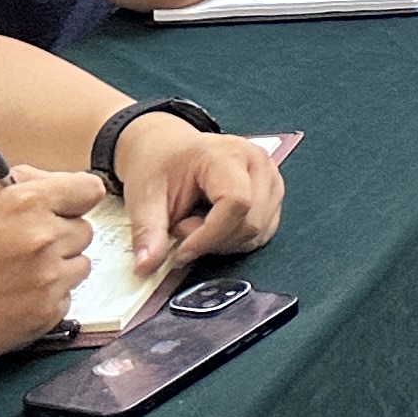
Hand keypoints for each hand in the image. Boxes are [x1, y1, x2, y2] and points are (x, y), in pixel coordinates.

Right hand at [0, 166, 99, 366]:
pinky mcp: (45, 313)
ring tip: (14, 275)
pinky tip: (12, 298)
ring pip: (79, 265)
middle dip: (61, 236)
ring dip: (57, 268)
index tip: (65, 209)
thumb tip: (53, 181)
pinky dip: (46, 298)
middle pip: (85, 230)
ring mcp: (47, 278)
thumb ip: (18, 184)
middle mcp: (43, 238)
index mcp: (27, 203)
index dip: (76, 200)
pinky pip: (66, 298)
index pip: (90, 190)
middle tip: (24, 249)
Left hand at [112, 119, 286, 274]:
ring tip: (197, 223)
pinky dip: (235, 240)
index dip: (210, 235)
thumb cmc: (160, 165)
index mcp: (227, 154)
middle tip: (181, 227)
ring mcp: (270, 178)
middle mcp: (257, 162)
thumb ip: (147, 233)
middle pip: (250, 222)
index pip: (236, 202)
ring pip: (258, 232)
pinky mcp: (273, 194)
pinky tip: (214, 227)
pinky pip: (262, 232)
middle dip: (213, 240)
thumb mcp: (144, 197)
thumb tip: (145, 267)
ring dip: (224, 242)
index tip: (181, 251)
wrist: (168, 149)